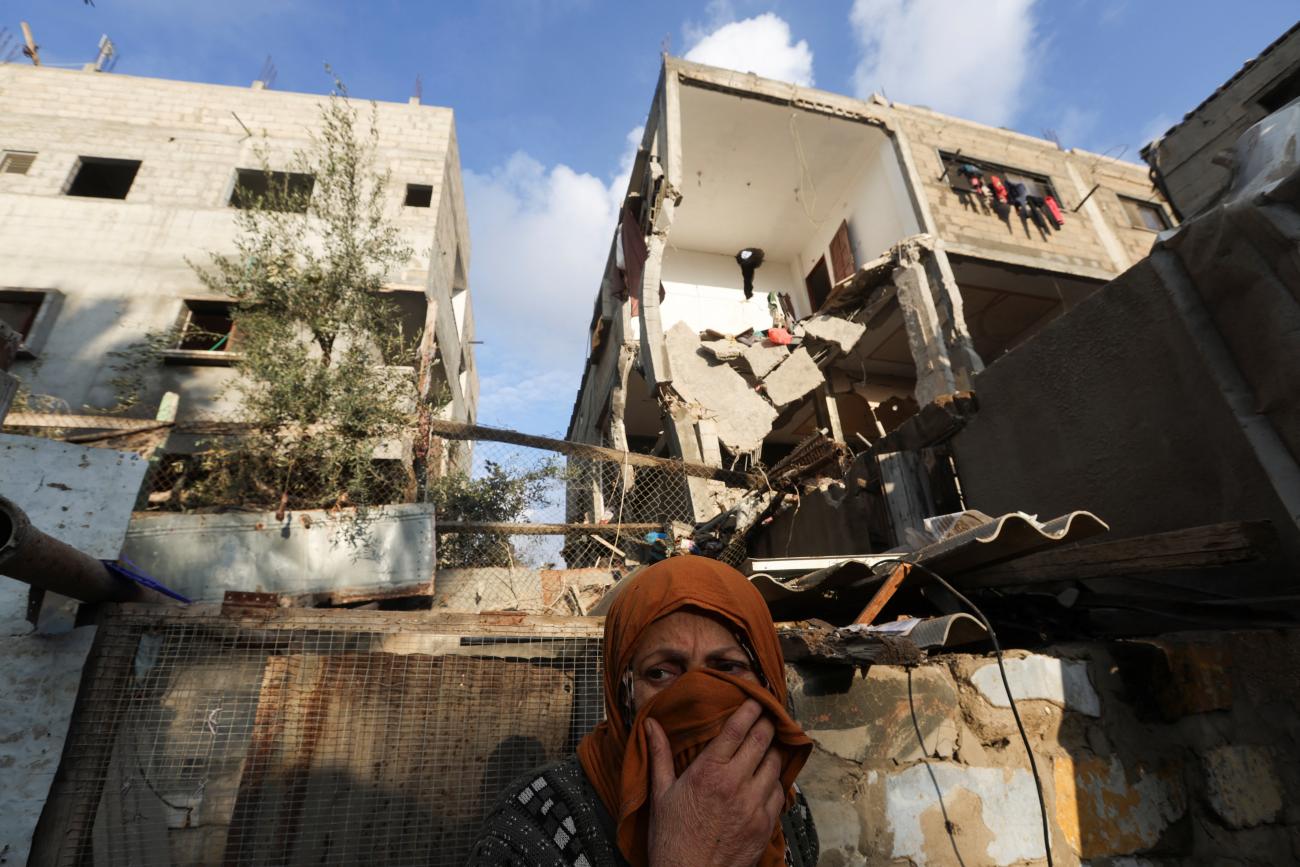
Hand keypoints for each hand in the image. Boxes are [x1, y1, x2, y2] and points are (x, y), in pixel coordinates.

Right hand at [645, 699, 785, 866]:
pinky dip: (776, 782)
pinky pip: (779, 793)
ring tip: (769, 746)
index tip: (756, 700)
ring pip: (775, 765)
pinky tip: (768, 779)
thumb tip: (651, 725)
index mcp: (708, 772)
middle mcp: (735, 785)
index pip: (737, 729)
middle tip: (768, 717)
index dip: (750, 709)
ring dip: (773, 752)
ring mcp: (754, 806)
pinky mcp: (765, 825)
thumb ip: (659, 755)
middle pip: (762, 741)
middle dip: (767, 724)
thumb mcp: (660, 794)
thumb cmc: (672, 840)